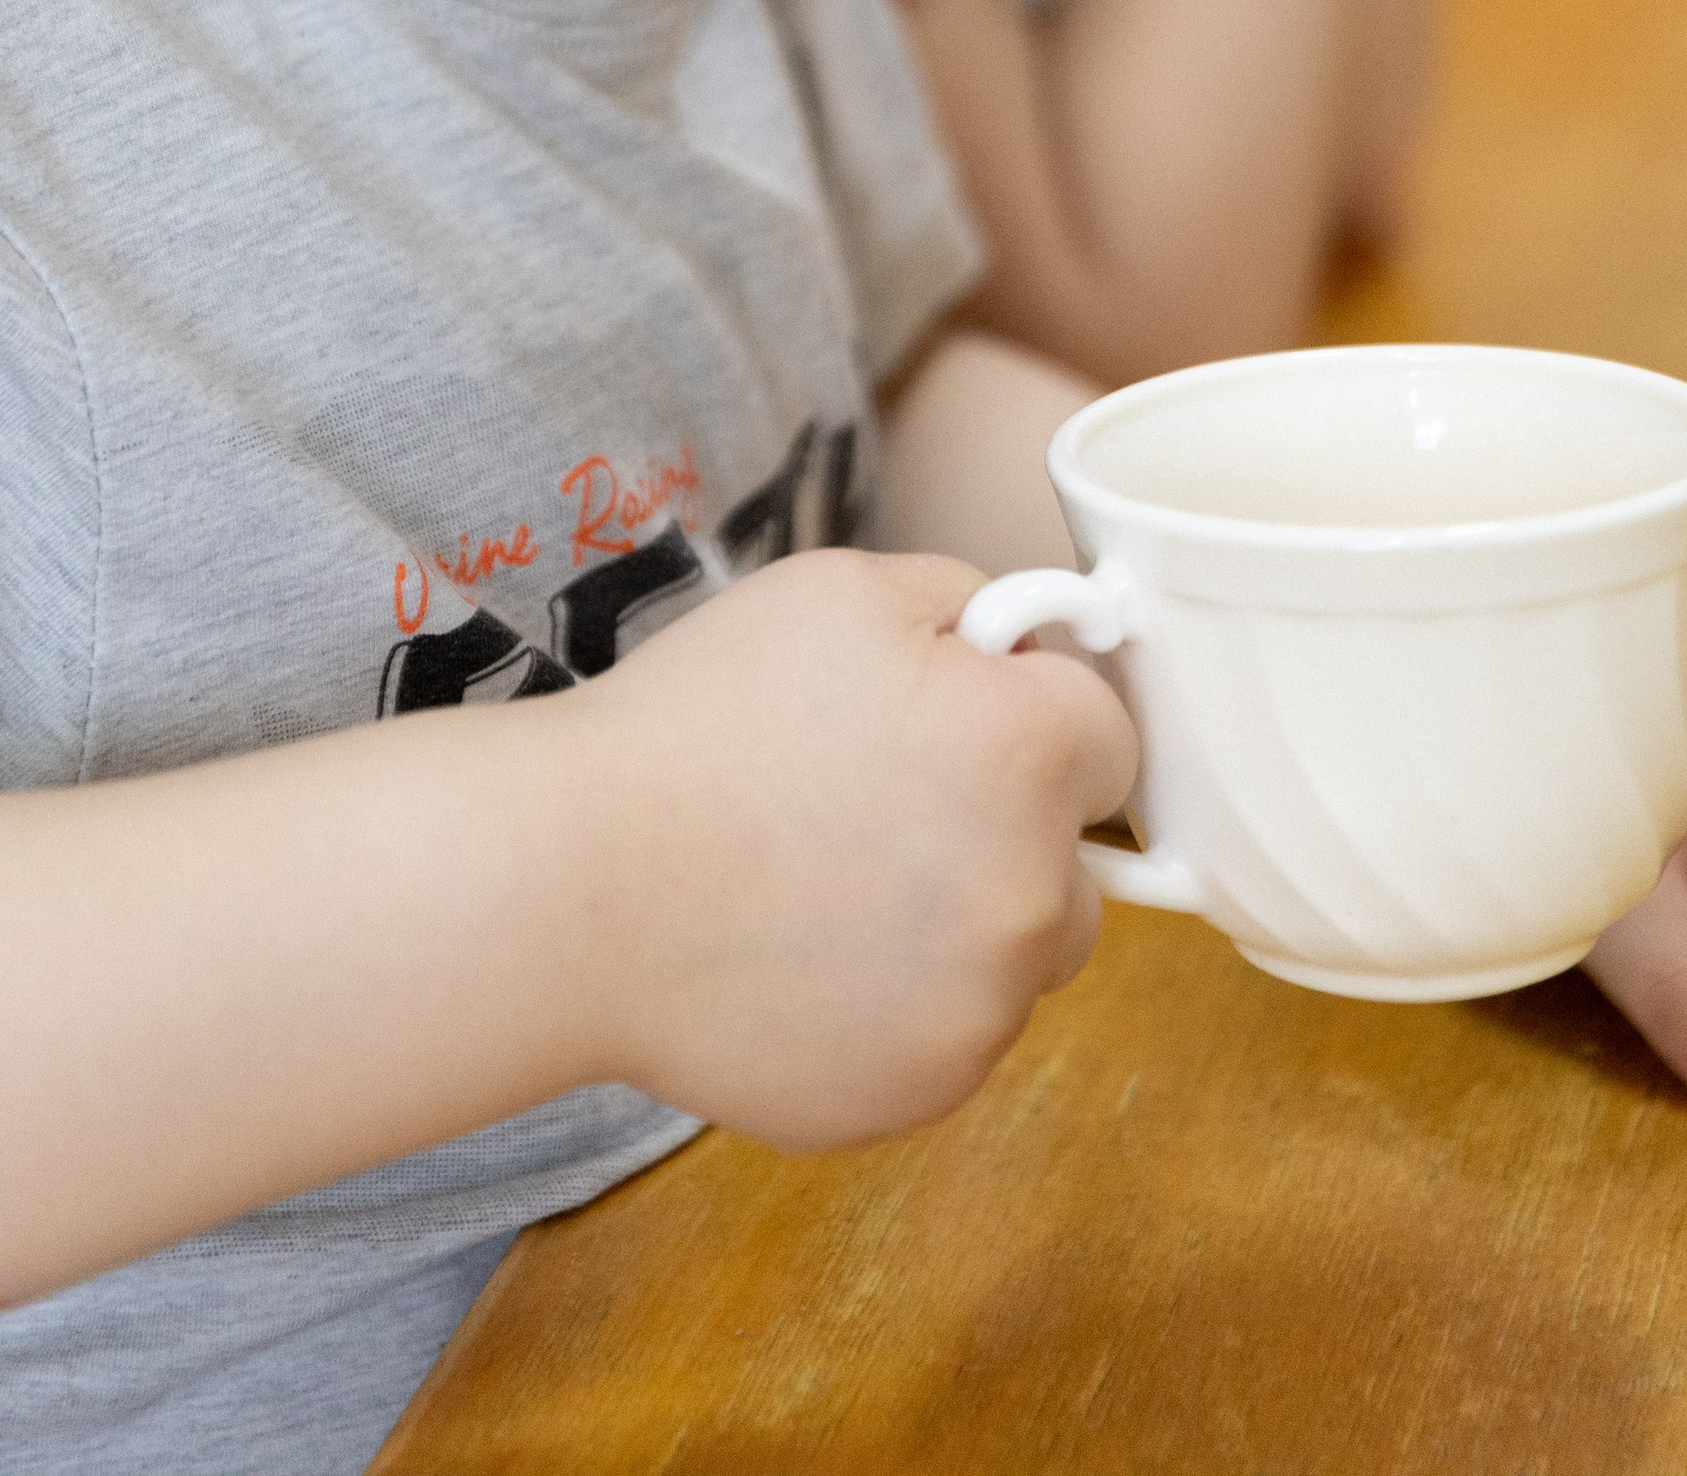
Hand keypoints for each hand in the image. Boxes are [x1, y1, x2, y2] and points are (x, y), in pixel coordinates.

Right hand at [575, 545, 1135, 1152]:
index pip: (1111, 738)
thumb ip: (970, 606)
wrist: (575, 886)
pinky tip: (802, 957)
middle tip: (881, 805)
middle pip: (1077, 867)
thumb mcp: (843, 591)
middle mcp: (1031, 893)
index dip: (1034, 719)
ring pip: (1013, 962)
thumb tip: (1027, 656)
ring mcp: (979, 1013)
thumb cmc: (701, 720)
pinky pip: (947, 1037)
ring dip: (957, 927)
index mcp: (1027, 755)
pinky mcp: (916, 1094)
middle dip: (1009, 833)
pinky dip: (896, 1006)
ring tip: (825, 885)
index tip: (964, 723)